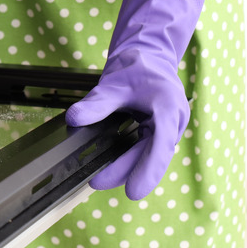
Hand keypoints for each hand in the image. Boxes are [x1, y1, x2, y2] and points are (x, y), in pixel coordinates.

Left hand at [66, 0, 209, 199]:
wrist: (148, 56)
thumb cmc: (137, 66)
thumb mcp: (113, 83)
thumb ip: (97, 103)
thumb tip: (74, 119)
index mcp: (167, 107)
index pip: (159, 144)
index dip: (147, 169)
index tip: (133, 191)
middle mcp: (172, 121)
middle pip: (153, 155)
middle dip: (128, 172)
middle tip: (97, 182)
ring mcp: (167, 128)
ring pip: (150, 155)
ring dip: (128, 168)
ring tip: (99, 178)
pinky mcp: (158, 131)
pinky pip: (146, 149)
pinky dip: (130, 159)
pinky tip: (110, 167)